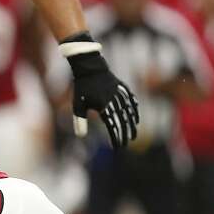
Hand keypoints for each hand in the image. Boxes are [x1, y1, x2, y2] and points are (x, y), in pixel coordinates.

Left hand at [62, 32, 139, 148]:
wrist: (90, 67)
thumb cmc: (82, 87)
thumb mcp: (77, 105)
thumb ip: (80, 121)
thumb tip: (81, 136)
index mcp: (103, 106)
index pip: (112, 126)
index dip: (116, 137)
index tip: (117, 147)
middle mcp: (114, 101)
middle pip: (123, 121)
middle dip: (125, 134)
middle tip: (126, 144)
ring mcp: (120, 94)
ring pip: (129, 113)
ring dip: (132, 125)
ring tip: (133, 135)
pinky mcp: (123, 89)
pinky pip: (132, 102)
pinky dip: (135, 111)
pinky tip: (136, 119)